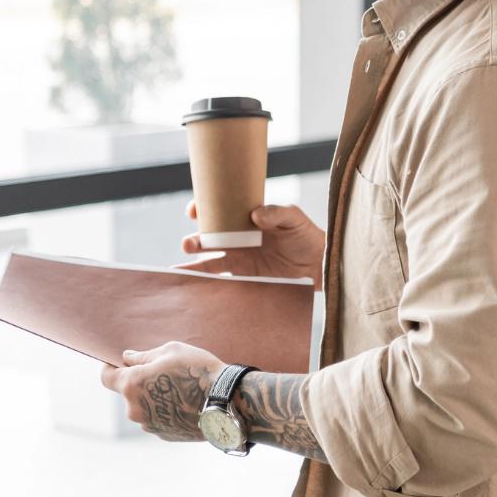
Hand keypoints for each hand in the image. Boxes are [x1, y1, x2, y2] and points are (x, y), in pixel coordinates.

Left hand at [99, 341, 223, 440]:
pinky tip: (186, 403)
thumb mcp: (171, 351)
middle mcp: (135, 409)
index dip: (111, 368)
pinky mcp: (164, 435)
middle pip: (127, 393)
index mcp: (132, 385)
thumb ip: (144, 356)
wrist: (225, 402)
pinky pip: (158, 419)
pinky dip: (166, 411)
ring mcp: (149, 425)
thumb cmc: (197, 371)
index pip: (105, 377)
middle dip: (140, 382)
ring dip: (154, 398)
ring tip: (180, 388)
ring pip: (144, 407)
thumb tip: (127, 358)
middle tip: (164, 372)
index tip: (120, 364)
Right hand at [174, 200, 324, 290]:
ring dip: (193, 265)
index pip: (217, 210)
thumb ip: (277, 213)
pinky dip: (206, 284)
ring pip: (208, 261)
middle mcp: (237, 238)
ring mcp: (238, 258)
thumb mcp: (294, 218)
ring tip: (179, 270)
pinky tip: (193, 288)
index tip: (194, 211)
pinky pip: (221, 281)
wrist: (318, 264)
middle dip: (193, 240)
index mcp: (244, 218)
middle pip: (207, 238)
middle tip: (190, 245)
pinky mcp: (244, 278)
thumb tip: (255, 214)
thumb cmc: (306, 235)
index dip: (202, 208)